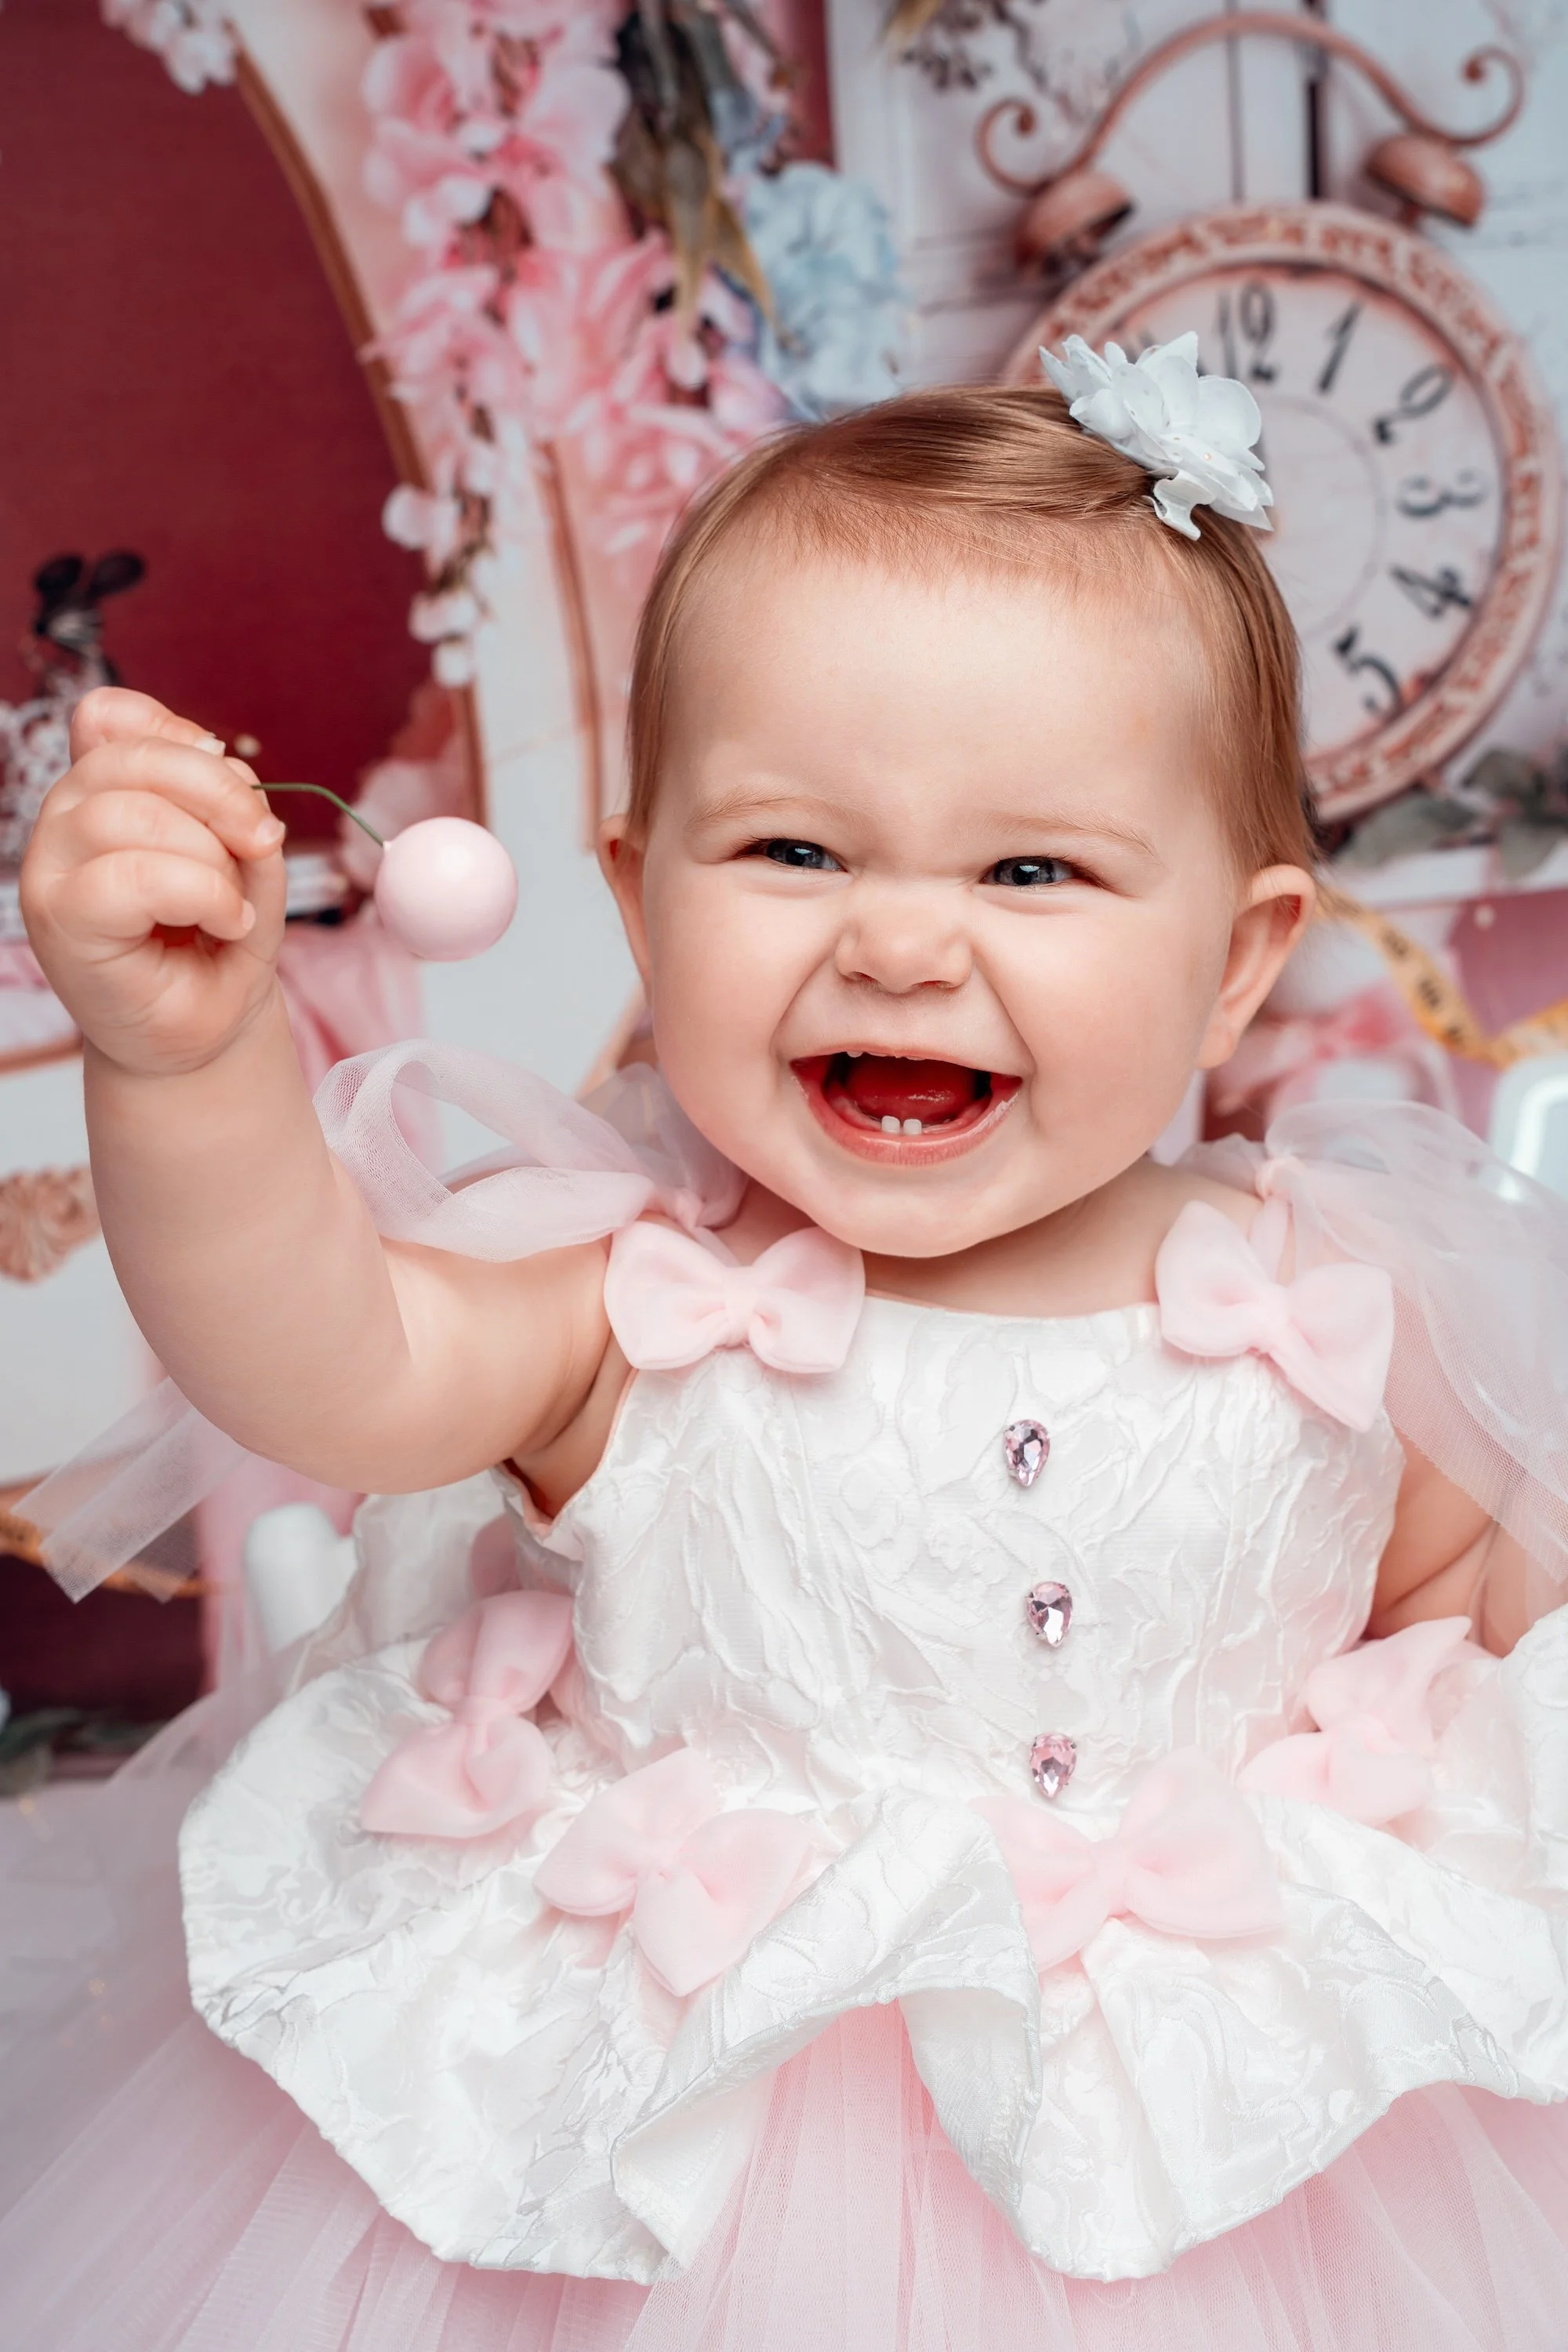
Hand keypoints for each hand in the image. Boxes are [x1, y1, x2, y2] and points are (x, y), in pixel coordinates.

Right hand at [20, 688, 289, 1075]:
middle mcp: (64, 822)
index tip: (233, 781)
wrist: (203, 1038)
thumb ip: (234, 811)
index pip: (110, 717)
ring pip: (133, 814)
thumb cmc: (217, 951)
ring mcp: (52, 869)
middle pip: (130, 757)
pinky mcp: (60, 919)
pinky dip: (201, 894)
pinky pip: (132, 875)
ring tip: (232, 906)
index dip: (175, 732)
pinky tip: (223, 922)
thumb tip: (230, 766)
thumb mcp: (246, 865)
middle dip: (220, 795)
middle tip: (263, 844)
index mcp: (99, 792)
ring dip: (211, 858)